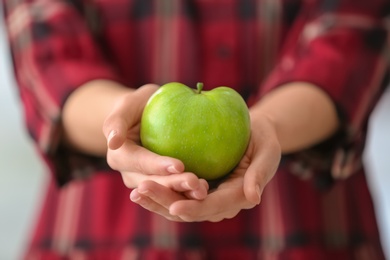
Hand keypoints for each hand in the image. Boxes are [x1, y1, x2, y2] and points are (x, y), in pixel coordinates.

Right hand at [102, 83, 208, 199]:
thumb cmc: (139, 105)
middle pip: (151, 183)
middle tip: (195, 182)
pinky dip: (188, 193)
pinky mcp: (161, 185)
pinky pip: (173, 192)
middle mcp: (130, 174)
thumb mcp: (128, 104)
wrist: (147, 117)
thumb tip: (113, 142)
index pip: (138, 162)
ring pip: (163, 193)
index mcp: (119, 156)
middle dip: (173, 185)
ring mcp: (145, 183)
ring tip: (202, 190)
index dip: (156, 165)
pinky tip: (205, 190)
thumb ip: (117, 120)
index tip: (178, 165)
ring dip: (182, 194)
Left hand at [130, 113, 280, 221]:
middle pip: (190, 209)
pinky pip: (176, 192)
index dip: (194, 209)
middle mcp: (220, 201)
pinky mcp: (197, 186)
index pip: (214, 206)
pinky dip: (159, 190)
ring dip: (156, 201)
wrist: (254, 133)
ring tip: (135, 193)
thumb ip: (261, 173)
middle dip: (165, 204)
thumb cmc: (263, 138)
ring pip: (179, 204)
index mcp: (238, 196)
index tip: (174, 207)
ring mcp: (207, 195)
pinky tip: (140, 183)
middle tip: (141, 192)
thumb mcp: (267, 150)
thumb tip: (253, 198)